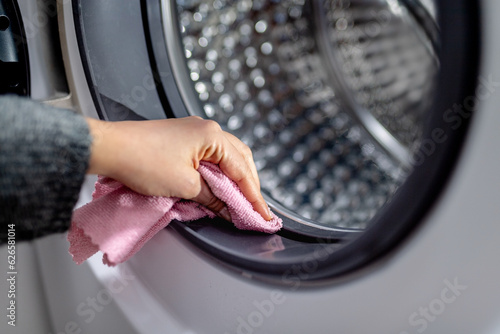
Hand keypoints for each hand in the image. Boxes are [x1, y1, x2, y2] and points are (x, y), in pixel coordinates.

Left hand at [85, 116, 271, 221]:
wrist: (110, 148)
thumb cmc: (141, 160)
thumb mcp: (184, 185)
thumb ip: (212, 197)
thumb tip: (228, 208)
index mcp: (212, 136)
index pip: (242, 170)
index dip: (254, 197)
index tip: (262, 216)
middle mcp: (207, 129)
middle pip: (240, 160)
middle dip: (248, 186)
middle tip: (254, 210)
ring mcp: (195, 132)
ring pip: (227, 157)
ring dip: (235, 179)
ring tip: (240, 201)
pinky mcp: (183, 139)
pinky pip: (211, 156)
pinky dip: (219, 173)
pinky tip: (219, 186)